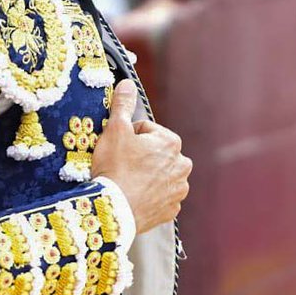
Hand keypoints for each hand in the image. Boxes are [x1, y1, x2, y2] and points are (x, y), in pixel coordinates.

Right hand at [91, 80, 191, 233]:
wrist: (114, 210)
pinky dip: (148, 196)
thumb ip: (123, 105)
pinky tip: (134, 196)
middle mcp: (182, 165)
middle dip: (141, 156)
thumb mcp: (115, 130)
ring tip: (127, 181)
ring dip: (146, 176)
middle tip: (121, 165)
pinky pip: (159, 198)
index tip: (118, 147)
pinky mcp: (171, 210)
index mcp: (171, 142)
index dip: (128, 136)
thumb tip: (127, 84)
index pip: (146, 130)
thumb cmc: (115, 168)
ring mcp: (178, 190)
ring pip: (159, 175)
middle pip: (156, 153)